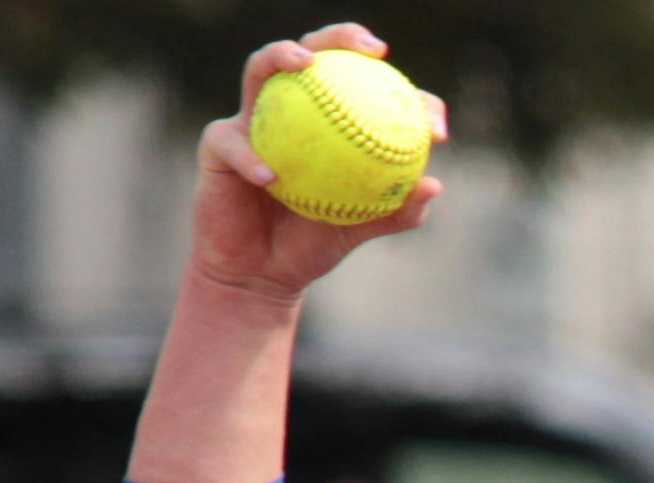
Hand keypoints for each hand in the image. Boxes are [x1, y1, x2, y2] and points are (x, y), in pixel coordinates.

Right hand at [187, 25, 446, 303]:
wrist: (262, 274)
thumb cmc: (311, 245)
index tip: (430, 117)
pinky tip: (270, 175)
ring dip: (281, 56)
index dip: (400, 89)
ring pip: (261, 69)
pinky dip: (251, 158)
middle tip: (372, 50)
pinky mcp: (218, 142)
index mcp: (324, 120)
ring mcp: (251, 118)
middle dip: (340, 36)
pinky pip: (234, 143)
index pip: (361, 87)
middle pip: (312, 53)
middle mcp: (288, 108)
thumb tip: (434, 184)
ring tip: (306, 65)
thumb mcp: (361, 228)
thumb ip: (397, 210)